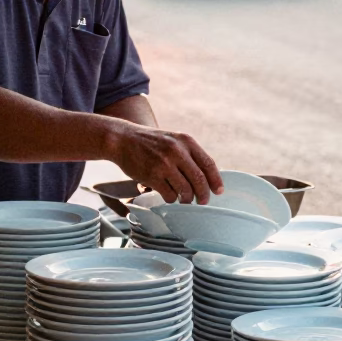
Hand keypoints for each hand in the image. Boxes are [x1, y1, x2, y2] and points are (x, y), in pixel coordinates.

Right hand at [108, 123, 222, 203]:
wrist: (123, 139)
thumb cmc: (150, 142)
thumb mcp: (173, 140)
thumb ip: (188, 154)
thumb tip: (206, 177)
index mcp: (186, 141)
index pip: (208, 164)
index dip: (216, 180)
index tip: (218, 191)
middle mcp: (177, 151)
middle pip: (199, 180)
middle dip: (203, 195)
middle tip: (203, 201)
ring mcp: (164, 164)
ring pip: (185, 190)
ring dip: (186, 199)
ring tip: (184, 200)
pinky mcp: (152, 176)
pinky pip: (169, 195)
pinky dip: (171, 198)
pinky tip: (168, 195)